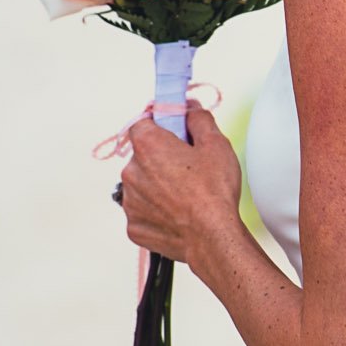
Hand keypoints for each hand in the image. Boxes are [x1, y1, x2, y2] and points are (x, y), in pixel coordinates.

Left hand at [118, 105, 242, 265]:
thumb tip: (189, 108)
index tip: (175, 132)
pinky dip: (157, 211)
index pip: (143, 123)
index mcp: (148, 145)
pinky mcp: (134, 225)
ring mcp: (130, 201)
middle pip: (143, 155)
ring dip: (158, 186)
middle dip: (162, 158)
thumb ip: (198, 118)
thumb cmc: (214, 192)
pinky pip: (143, 211)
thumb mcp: (216, 144)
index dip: (160, 126)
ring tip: (186, 195)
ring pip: (142, 185)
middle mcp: (131, 171)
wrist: (212, 237)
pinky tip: (178, 213)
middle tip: (188, 168)